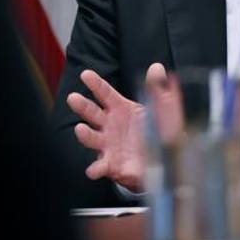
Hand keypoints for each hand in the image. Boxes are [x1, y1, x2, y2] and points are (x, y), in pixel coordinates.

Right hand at [67, 63, 170, 192]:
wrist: (166, 158)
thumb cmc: (160, 129)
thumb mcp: (163, 107)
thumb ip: (158, 88)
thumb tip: (157, 68)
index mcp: (120, 108)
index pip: (105, 92)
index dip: (95, 83)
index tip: (86, 74)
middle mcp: (110, 125)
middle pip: (92, 113)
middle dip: (82, 106)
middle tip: (73, 98)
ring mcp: (109, 145)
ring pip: (92, 138)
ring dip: (85, 134)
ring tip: (80, 129)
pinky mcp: (113, 164)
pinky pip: (101, 166)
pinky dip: (96, 169)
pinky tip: (93, 170)